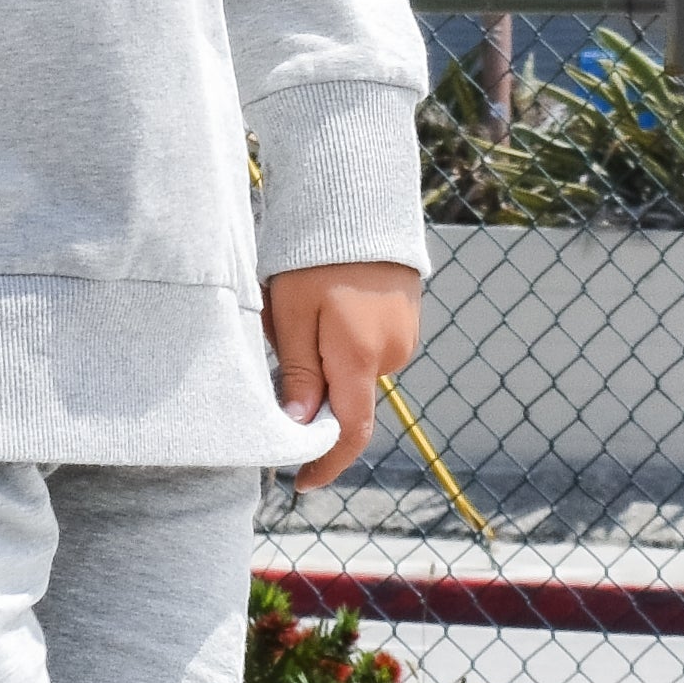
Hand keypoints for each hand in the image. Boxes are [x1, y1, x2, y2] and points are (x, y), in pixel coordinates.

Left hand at [264, 259, 421, 491]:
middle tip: (278, 343)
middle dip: (312, 391)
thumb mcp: (291, 314)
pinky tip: (323, 302)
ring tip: (298, 310)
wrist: (358, 200)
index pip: (350, 433)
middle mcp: (391, 354)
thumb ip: (298, 373)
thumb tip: (299, 425)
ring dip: (325, 360)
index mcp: (360, 358)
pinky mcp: (406, 318)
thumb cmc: (315, 254)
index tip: (302, 482)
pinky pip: (369, 347)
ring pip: (355, 371)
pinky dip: (341, 341)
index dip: (327, 463)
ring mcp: (404, 336)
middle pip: (347, 399)